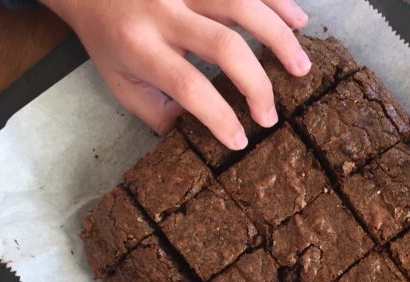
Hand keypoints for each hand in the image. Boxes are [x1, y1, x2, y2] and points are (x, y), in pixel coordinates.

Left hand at [41, 0, 311, 143]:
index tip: (239, 140)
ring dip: (278, 37)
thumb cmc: (108, 38)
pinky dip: (276, 1)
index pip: (188, 86)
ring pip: (241, 5)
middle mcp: (163, 11)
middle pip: (225, 47)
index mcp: (140, 46)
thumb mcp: (120, 82)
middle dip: (256, 84)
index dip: (219, 116)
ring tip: (301, 68)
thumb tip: (200, 137)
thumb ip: (157, 112)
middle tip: (271, 115)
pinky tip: (297, 21)